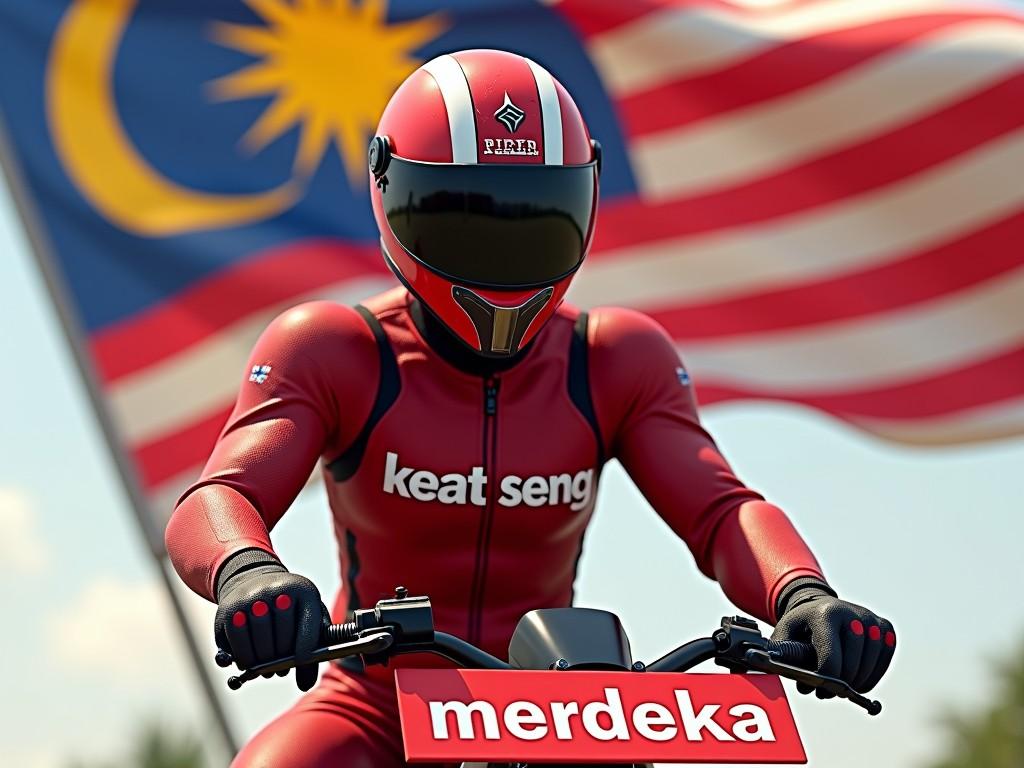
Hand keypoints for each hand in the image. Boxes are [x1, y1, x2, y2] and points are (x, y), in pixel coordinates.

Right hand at [214, 554, 326, 690]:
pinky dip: (240, 658)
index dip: (305, 647)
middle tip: (280, 670)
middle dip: (281, 661)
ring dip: (260, 664)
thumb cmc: (290, 608)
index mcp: (304, 592)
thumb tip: (305, 685)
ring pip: (257, 644)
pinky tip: (245, 662)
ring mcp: (251, 599)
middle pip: (281, 639)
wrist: (255, 579)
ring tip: (265, 669)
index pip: (308, 625)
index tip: (301, 661)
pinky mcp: (229, 610)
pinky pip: (234, 642)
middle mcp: (276, 592)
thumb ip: (312, 649)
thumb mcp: (307, 618)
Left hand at [771, 579, 895, 696]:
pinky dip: (874, 675)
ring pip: (871, 663)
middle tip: (828, 694)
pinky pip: (885, 658)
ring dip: (858, 683)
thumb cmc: (802, 625)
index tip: (819, 691)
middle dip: (841, 685)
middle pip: (853, 663)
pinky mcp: (884, 626)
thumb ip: (785, 655)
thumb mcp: (785, 634)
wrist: (820, 605)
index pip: (831, 657)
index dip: (826, 681)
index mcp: (824, 614)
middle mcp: (851, 613)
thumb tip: (797, 683)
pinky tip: (860, 681)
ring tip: (842, 688)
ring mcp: (870, 618)